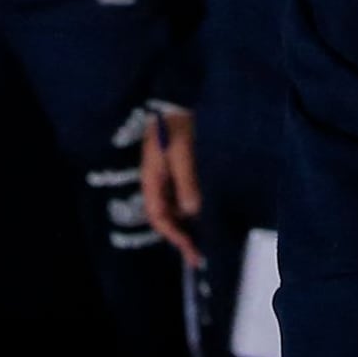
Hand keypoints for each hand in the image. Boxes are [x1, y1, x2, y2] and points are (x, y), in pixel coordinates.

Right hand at [135, 102, 203, 263]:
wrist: (175, 103)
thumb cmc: (176, 128)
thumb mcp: (182, 155)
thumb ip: (186, 183)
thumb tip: (191, 212)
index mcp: (151, 181)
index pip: (159, 218)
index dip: (174, 237)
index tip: (191, 251)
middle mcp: (156, 183)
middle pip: (165, 217)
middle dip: (181, 236)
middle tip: (200, 254)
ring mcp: (166, 178)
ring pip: (174, 209)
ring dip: (187, 224)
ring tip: (205, 239)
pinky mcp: (176, 172)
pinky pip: (181, 197)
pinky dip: (191, 209)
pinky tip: (205, 214)